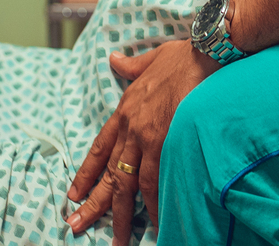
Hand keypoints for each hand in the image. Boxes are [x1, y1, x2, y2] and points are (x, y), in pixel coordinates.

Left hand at [66, 40, 218, 243]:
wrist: (204, 52)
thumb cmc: (182, 55)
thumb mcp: (149, 58)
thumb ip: (130, 66)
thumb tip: (115, 58)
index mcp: (125, 109)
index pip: (99, 148)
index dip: (86, 173)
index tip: (74, 193)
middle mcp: (131, 126)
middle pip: (108, 173)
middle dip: (92, 203)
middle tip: (76, 225)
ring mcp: (146, 136)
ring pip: (128, 183)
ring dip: (121, 213)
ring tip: (116, 239)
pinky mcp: (164, 141)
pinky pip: (155, 181)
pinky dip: (153, 203)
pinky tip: (152, 222)